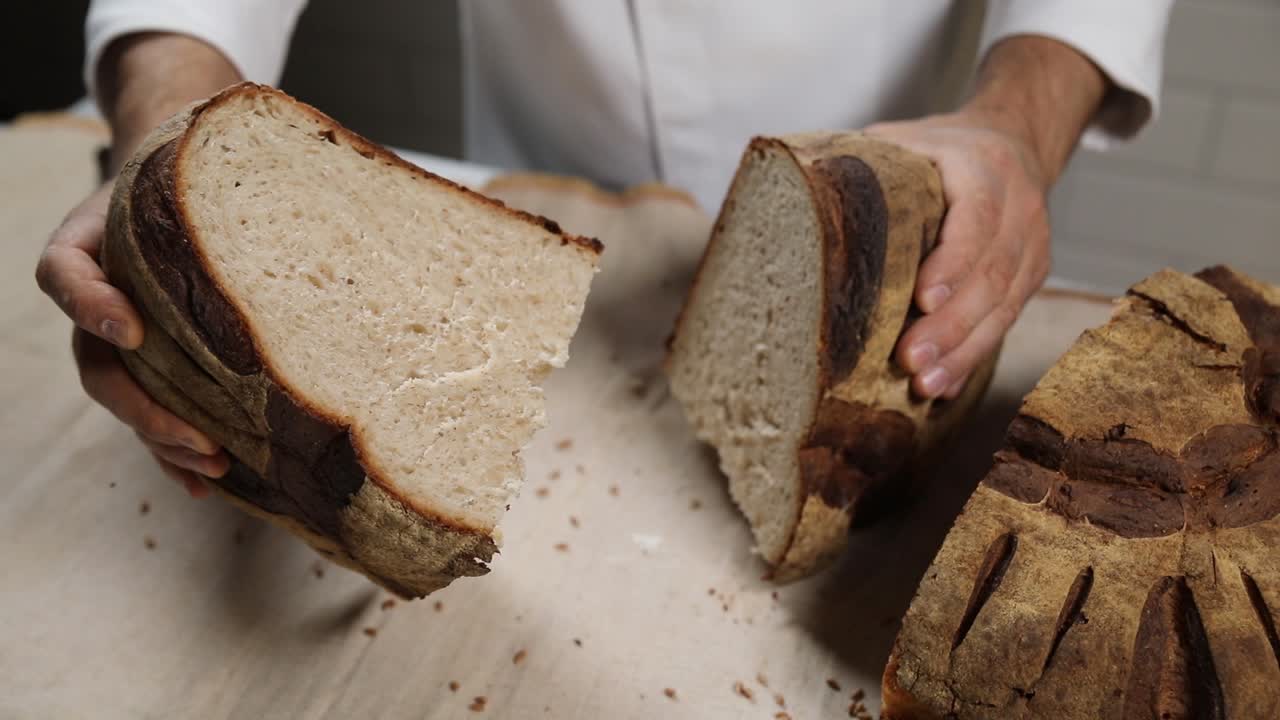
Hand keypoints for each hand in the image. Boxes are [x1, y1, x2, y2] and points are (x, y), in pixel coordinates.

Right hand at [35, 182, 227, 495]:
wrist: (179, 197)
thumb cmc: (172, 184)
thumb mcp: (169, 172)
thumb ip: (179, 176)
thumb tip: (239, 164)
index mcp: (81, 255)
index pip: (66, 278)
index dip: (93, 307)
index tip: (133, 329)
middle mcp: (95, 308)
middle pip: (101, 369)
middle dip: (146, 409)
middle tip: (196, 436)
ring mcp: (122, 345)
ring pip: (129, 403)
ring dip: (167, 442)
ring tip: (212, 466)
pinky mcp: (155, 370)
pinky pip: (155, 418)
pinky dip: (176, 456)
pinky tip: (206, 485)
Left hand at [866, 111, 1050, 398]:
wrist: (1013, 141)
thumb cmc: (940, 147)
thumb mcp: (903, 139)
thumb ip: (863, 161)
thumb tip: (795, 189)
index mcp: (984, 167)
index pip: (975, 217)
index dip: (953, 262)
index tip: (922, 300)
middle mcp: (1019, 207)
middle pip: (990, 274)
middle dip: (950, 325)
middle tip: (910, 361)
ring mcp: (1032, 246)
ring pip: (1003, 307)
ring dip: (962, 351)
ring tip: (926, 385)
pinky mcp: (1030, 277)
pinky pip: (1006, 322)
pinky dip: (973, 357)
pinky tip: (945, 386)